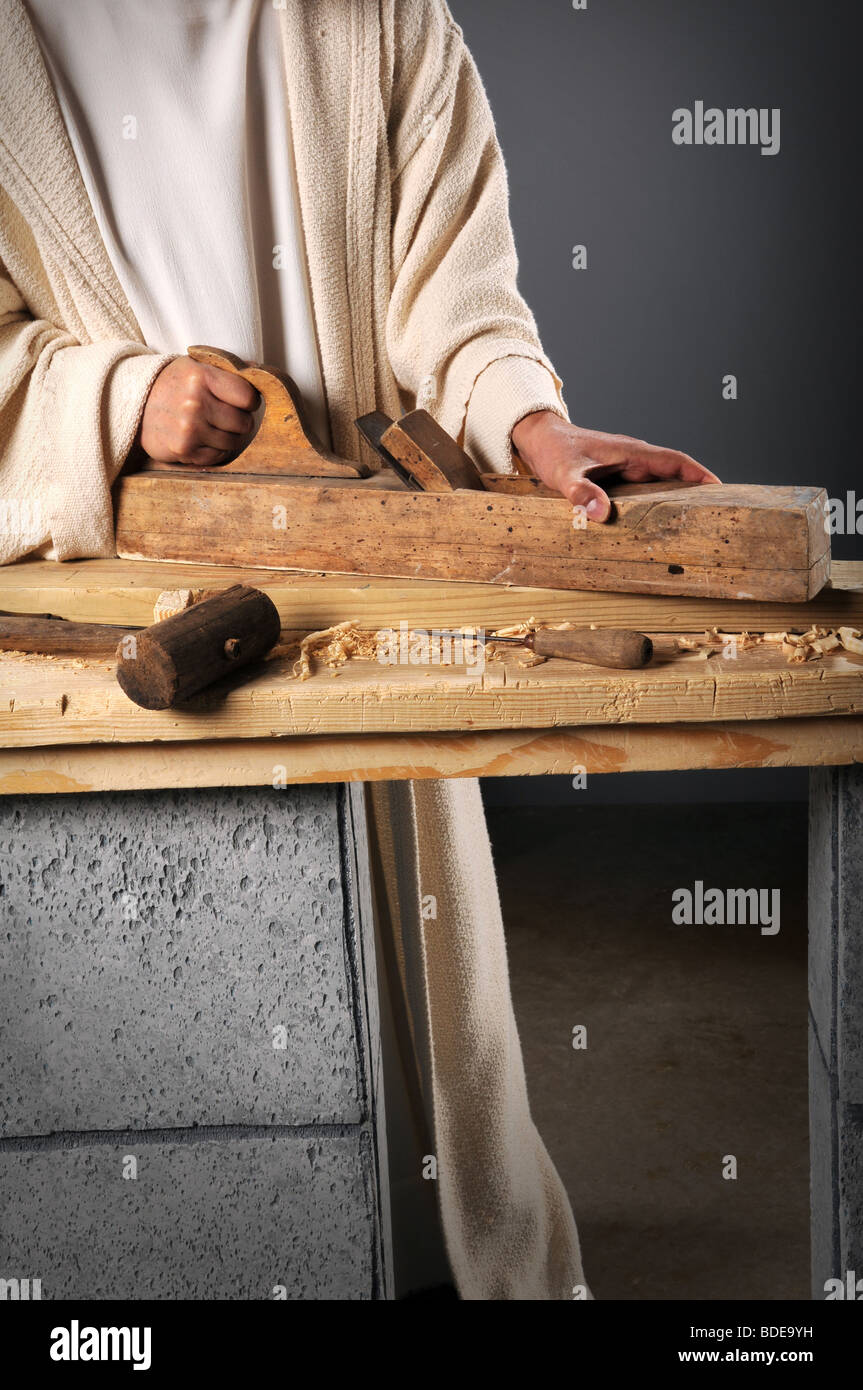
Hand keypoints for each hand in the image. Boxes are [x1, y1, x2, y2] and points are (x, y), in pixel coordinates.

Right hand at [137, 356, 259, 466]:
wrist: (133, 402)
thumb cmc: (171, 383)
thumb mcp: (195, 365)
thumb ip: (227, 369)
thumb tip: (258, 371)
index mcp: (201, 376)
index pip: (248, 396)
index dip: (249, 401)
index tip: (241, 401)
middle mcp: (195, 402)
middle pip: (244, 423)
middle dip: (239, 421)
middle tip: (224, 415)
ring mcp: (189, 428)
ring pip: (233, 442)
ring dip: (227, 437)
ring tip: (211, 426)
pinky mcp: (184, 449)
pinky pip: (217, 456)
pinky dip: (214, 450)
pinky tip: (201, 438)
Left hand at [510, 410, 719, 520]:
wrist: (537, 438)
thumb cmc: (553, 451)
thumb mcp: (565, 474)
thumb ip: (582, 493)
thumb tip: (602, 513)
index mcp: (632, 453)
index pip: (676, 462)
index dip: (701, 475)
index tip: (722, 490)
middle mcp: (634, 459)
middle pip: (675, 474)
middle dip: (698, 491)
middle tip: (717, 515)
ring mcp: (625, 468)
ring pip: (660, 483)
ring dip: (678, 499)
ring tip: (694, 524)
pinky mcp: (615, 477)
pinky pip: (643, 490)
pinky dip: (655, 503)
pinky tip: (655, 524)